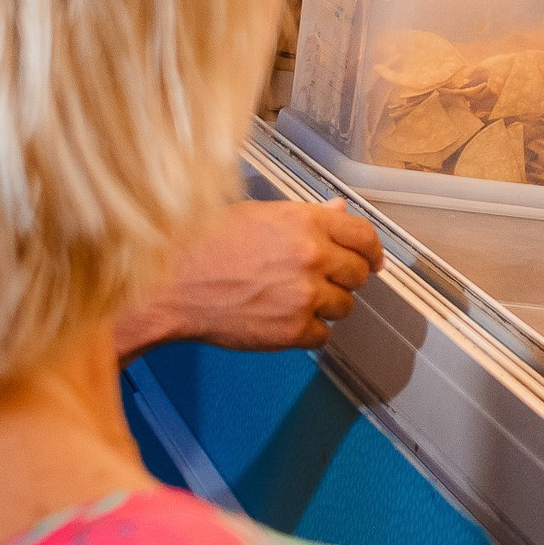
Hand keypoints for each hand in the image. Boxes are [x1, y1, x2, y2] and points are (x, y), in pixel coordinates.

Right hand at [116, 198, 383, 355]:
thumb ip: (306, 216)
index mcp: (306, 223)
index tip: (372, 260)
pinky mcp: (292, 330)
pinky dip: (308, 331)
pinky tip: (281, 319)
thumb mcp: (258, 214)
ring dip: (326, 306)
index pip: (364, 235)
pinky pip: (323, 335)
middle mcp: (312, 257)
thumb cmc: (205, 243)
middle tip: (325, 281)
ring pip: (344, 306)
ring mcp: (304, 295)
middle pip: (359, 274)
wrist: (171, 284)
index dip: (372, 250)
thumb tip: (338, 209)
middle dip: (346, 278)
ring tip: (290, 299)